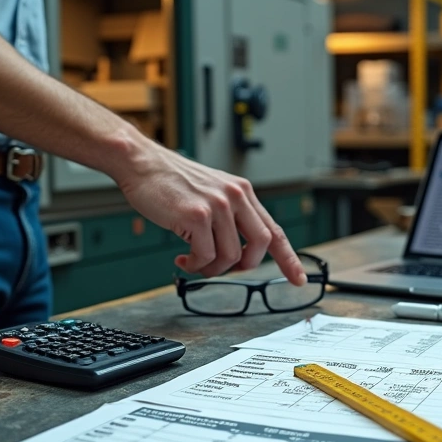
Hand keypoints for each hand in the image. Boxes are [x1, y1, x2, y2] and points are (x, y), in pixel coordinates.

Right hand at [115, 143, 305, 284]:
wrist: (142, 163)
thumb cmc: (170, 180)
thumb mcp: (211, 191)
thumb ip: (230, 213)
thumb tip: (239, 250)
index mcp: (242, 192)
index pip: (273, 229)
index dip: (289, 258)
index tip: (299, 278)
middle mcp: (235, 196)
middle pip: (260, 245)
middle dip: (244, 265)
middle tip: (223, 269)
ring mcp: (218, 206)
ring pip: (230, 257)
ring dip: (211, 268)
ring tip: (193, 261)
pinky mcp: (197, 216)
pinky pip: (205, 256)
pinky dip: (194, 265)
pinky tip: (182, 258)